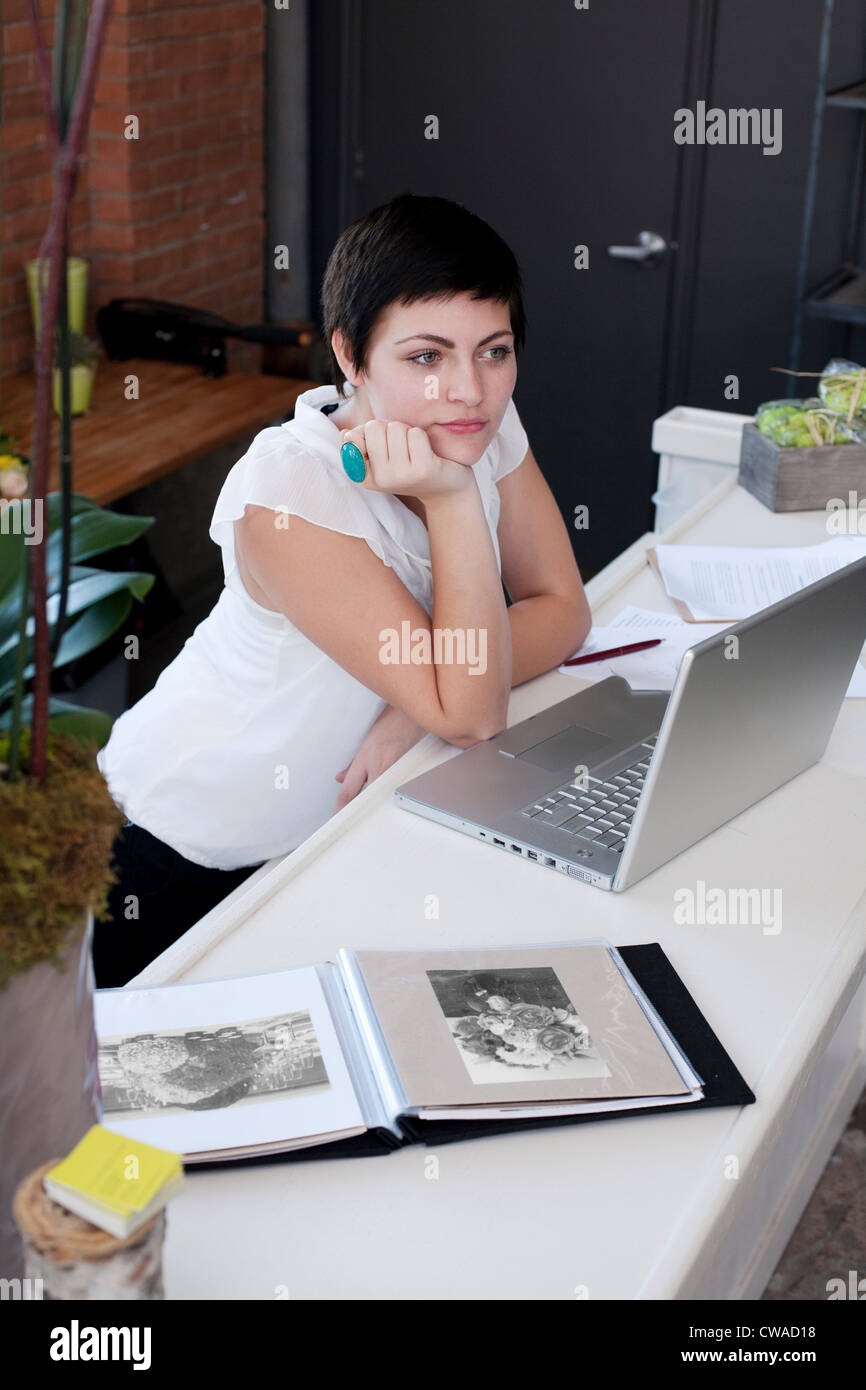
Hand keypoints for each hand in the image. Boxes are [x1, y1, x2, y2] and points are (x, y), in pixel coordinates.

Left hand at [333, 703, 428, 813]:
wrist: (414, 713)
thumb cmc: (392, 722)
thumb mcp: (367, 741)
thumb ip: (353, 764)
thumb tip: (341, 779)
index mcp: (365, 758)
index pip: (348, 792)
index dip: (340, 810)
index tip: (335, 819)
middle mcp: (380, 766)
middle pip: (365, 799)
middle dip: (358, 811)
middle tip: (353, 824)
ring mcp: (397, 770)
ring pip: (382, 798)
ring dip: (377, 806)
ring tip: (374, 818)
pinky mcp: (411, 772)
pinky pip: (399, 790)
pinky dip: (394, 797)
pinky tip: (394, 803)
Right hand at [340, 419, 473, 503]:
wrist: (445, 488)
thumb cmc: (410, 466)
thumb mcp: (381, 459)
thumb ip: (361, 444)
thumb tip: (345, 434)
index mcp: (364, 477)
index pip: (351, 439)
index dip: (367, 433)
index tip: (381, 445)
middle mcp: (380, 479)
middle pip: (374, 427)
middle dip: (389, 428)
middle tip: (402, 444)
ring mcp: (400, 476)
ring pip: (395, 428)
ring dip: (407, 431)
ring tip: (414, 449)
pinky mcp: (422, 469)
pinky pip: (415, 434)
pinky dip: (421, 436)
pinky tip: (426, 452)